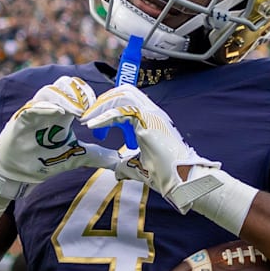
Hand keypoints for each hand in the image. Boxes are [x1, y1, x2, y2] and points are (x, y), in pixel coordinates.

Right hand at [0, 76, 118, 198]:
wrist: (17, 173)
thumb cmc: (43, 160)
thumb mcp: (73, 157)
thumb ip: (93, 155)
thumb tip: (116, 159)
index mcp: (63, 112)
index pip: (76, 92)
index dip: (88, 95)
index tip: (98, 109)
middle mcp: (49, 108)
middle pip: (63, 85)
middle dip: (78, 92)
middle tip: (89, 108)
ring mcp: (34, 112)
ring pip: (49, 91)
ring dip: (65, 98)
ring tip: (78, 111)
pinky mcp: (20, 120)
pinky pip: (32, 107)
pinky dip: (45, 107)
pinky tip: (57, 112)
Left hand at [81, 84, 257, 232]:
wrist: (181, 179)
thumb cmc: (165, 174)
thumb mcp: (137, 166)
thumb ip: (125, 165)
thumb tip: (117, 172)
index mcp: (150, 119)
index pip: (127, 99)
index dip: (108, 107)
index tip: (93, 124)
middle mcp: (152, 112)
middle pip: (124, 91)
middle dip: (103, 101)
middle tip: (88, 117)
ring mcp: (152, 114)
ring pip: (123, 94)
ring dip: (102, 105)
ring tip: (88, 120)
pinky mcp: (148, 120)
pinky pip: (122, 109)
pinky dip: (105, 116)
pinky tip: (94, 126)